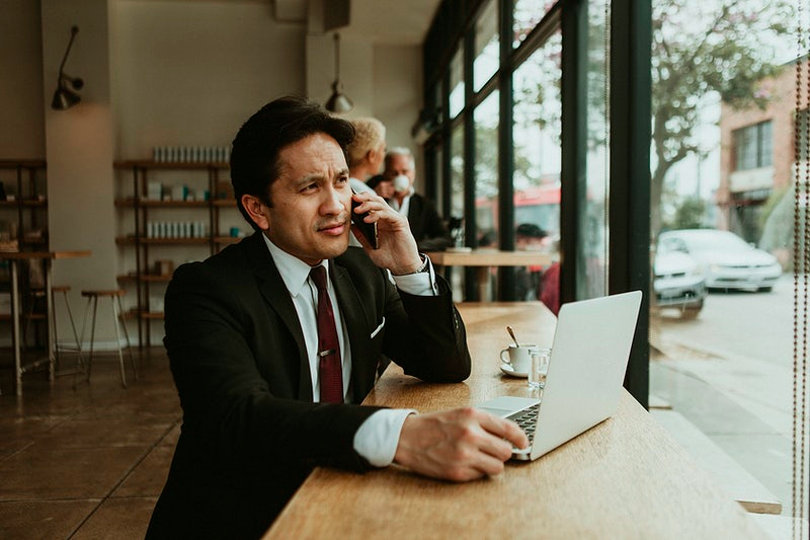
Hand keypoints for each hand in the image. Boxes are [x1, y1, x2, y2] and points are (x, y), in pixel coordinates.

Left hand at [350, 191, 421, 274]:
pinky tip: (367, 220)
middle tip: (353, 199)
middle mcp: (388, 218)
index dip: (360, 201)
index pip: (370, 205)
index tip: (349, 202)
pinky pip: (387, 214)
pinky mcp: (400, 222)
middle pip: (375, 200)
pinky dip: (376, 214)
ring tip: (358, 210)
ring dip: (368, 205)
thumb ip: (361, 236)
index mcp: (380, 222)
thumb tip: (351, 226)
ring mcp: (394, 219)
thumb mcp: (370, 248)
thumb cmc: (390, 258)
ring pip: (381, 204)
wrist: (403, 267)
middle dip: (363, 198)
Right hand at [393, 408, 528, 481]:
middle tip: (493, 451)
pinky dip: (477, 471)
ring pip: (497, 467)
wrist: (407, 438)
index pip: (508, 428)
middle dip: (502, 453)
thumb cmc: (434, 425)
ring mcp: (464, 454)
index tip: (524, 443)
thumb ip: (484, 423)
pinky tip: (465, 463)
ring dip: (492, 464)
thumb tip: (510, 437)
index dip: (521, 438)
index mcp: (472, 415)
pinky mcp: (458, 472)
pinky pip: (481, 476)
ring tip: (480, 458)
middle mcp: (470, 434)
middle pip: (505, 451)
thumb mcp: (460, 414)